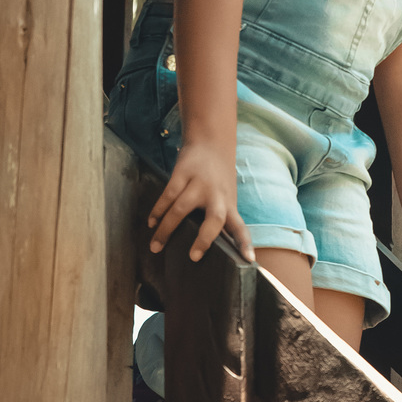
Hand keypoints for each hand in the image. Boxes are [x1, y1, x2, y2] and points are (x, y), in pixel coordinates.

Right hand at [146, 139, 255, 263]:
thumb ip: (221, 217)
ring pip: (181, 210)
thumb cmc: (219, 176)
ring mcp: (199, 183)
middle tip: (193, 256)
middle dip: (205, 239)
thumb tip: (214, 247)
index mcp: (229, 204)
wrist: (212, 141)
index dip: (245, 244)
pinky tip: (152, 222)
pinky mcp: (182, 173)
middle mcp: (216, 195)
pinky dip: (158, 211)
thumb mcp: (226, 196)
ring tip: (155, 247)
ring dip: (166, 229)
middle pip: (214, 219)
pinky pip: (167, 196)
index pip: (240, 227)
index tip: (249, 260)